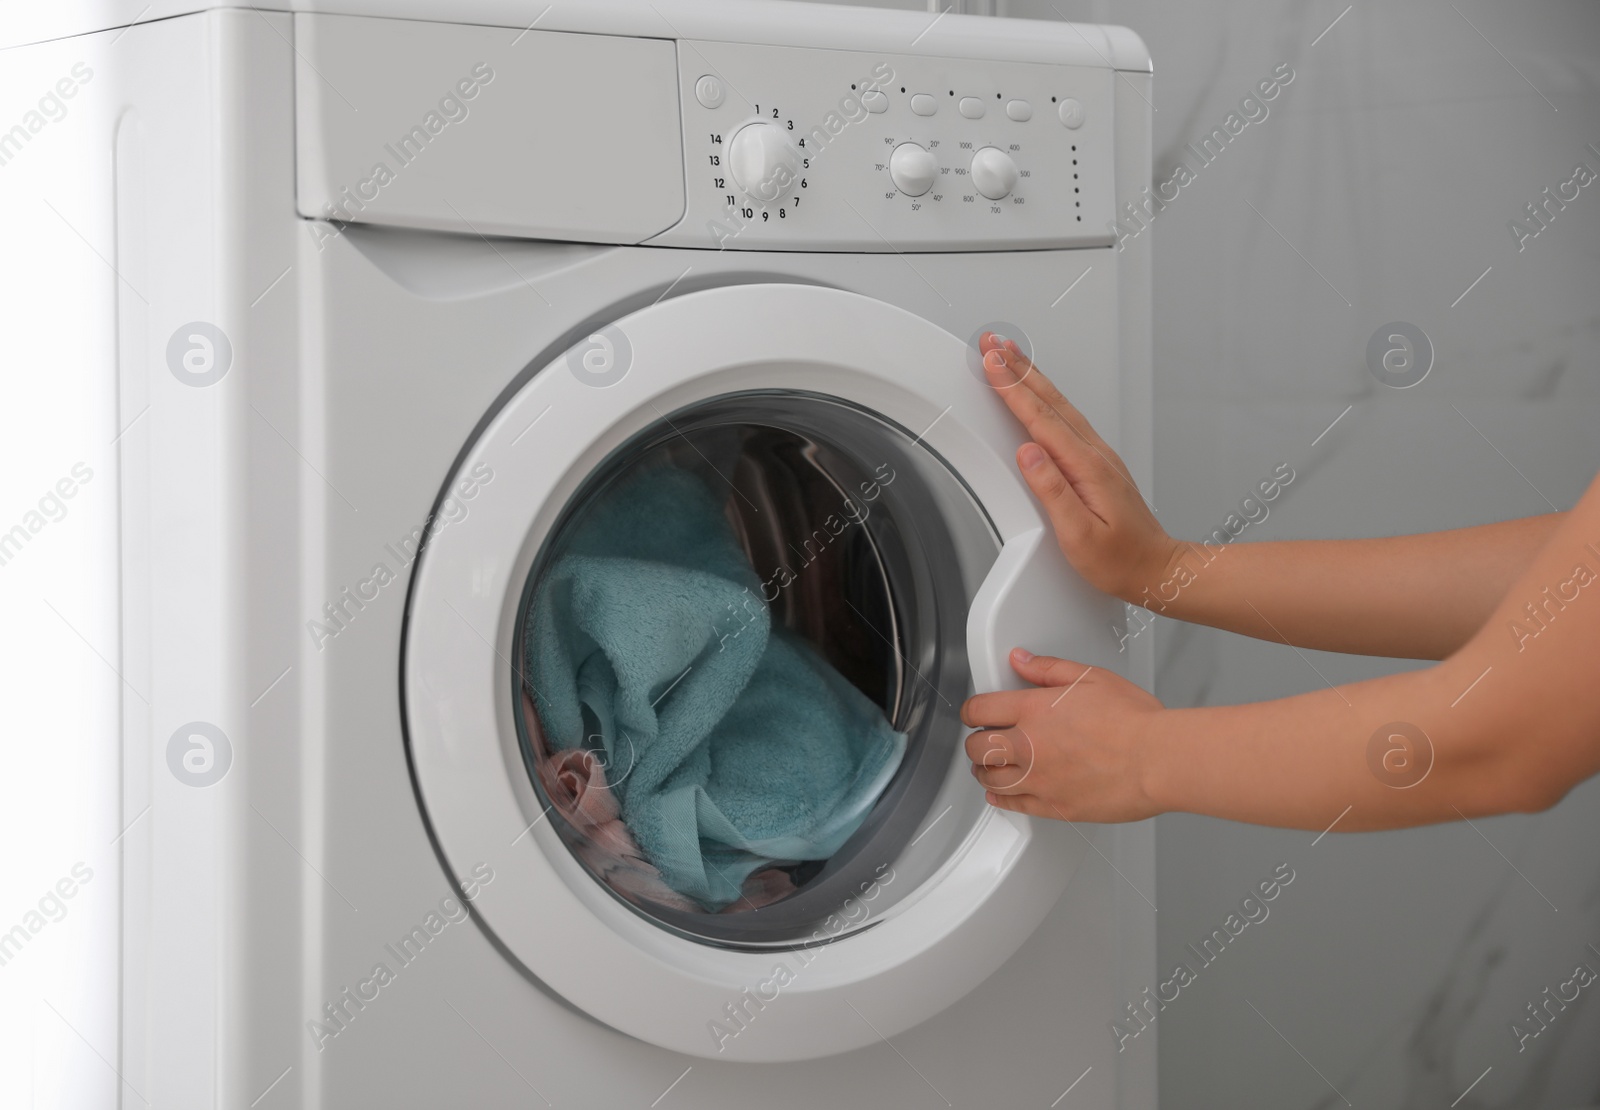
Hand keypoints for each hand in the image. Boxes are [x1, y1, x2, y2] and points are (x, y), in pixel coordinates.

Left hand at [961, 648, 1164, 823]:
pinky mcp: (1054, 806)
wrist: (1157, 760)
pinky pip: (1013, 804)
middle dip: (976, 741)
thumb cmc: (1134, 720)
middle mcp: (1030, 746)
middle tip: (982, 739)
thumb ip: (1048, 668)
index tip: (976, 714)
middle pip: (977, 747)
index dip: (972, 711)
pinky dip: (1000, 798)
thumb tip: (1021, 660)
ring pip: (990, 778)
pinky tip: (1000, 793)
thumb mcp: (1091, 677)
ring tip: (989, 766)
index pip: (980, 709)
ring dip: (984, 770)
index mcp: (1035, 710)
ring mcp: (1040, 779)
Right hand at [979, 332, 1177, 602]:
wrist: (1156, 568)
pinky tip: (1038, 394)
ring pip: (1059, 404)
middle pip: (1051, 400)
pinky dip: (1046, 398)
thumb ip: (1052, 491)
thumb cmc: (1120, 559)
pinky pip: (1066, 418)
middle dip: (1019, 368)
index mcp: (1087, 467)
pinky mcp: (1097, 462)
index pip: (1041, 418)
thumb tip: (1028, 454)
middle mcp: (1095, 453)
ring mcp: (1098, 455)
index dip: (1013, 388)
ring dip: (1032, 377)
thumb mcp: (1079, 535)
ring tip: (1010, 356)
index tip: (991, 363)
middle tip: (994, 343)